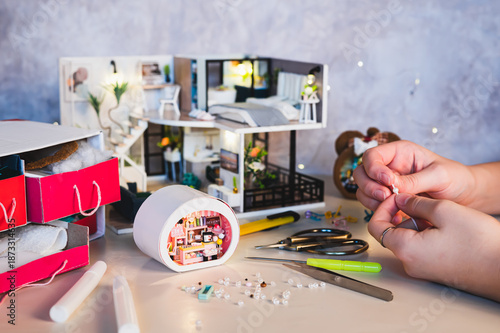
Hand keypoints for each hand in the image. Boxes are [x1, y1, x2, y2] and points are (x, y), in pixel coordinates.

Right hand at [353, 140, 473, 211]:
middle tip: (385, 196)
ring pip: (363, 190)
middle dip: (370, 186)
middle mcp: (389, 167)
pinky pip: (372, 204)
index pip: (372, 156)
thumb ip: (414, 180)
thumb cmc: (455, 178)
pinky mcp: (388, 200)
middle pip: (361, 173)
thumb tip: (391, 185)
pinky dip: (378, 211)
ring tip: (390, 207)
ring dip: (371, 200)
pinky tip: (394, 217)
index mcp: (399, 153)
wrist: (465, 196)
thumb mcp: (439, 175)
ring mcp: (386, 184)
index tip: (387, 181)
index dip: (374, 168)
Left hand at [369, 193, 499, 301]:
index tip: (398, 197)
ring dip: (418, 223)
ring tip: (440, 216)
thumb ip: (415, 203)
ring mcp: (422, 268)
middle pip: (392, 232)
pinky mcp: (434, 269)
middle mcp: (410, 263)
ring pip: (409, 238)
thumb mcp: (444, 210)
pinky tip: (446, 227)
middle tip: (422, 203)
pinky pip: (421, 247)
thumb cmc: (479, 244)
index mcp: (406, 249)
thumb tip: (400, 199)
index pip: (375, 226)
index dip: (384, 207)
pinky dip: (428, 233)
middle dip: (404, 214)